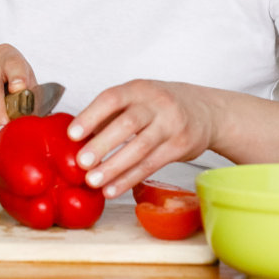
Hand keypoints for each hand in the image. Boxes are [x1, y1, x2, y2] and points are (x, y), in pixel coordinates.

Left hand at [67, 80, 215, 198]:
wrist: (206, 111)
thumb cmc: (161, 105)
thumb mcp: (138, 98)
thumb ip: (111, 114)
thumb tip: (77, 140)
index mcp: (138, 89)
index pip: (111, 98)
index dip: (90, 116)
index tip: (72, 134)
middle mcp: (156, 104)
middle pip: (127, 124)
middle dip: (102, 144)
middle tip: (81, 162)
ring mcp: (171, 125)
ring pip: (140, 148)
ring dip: (114, 167)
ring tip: (93, 181)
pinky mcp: (179, 146)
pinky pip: (151, 165)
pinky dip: (129, 179)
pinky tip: (113, 188)